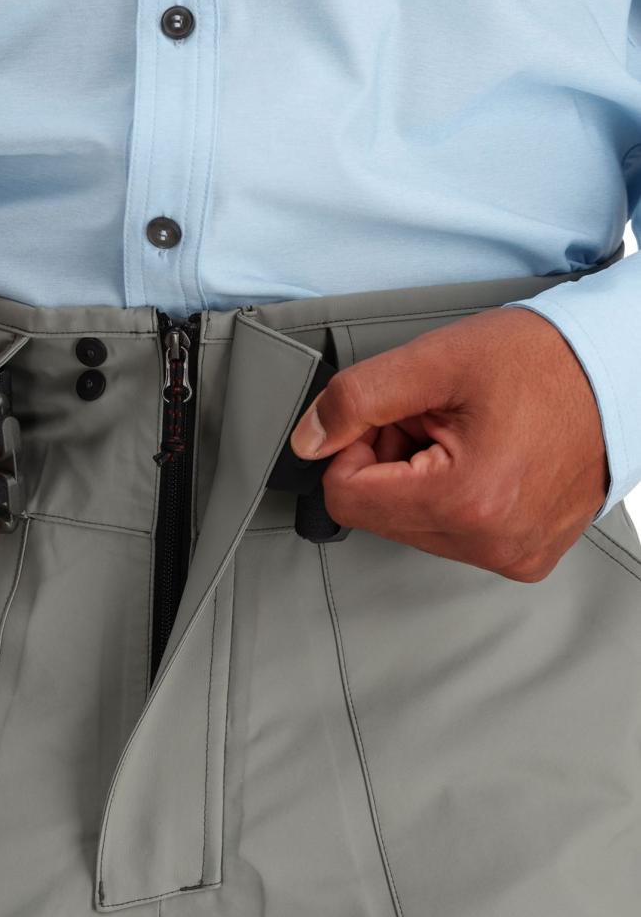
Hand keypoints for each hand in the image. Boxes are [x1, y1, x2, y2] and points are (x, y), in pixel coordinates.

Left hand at [289, 307, 608, 580]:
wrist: (622, 373)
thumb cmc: (546, 362)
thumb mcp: (438, 360)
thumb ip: (357, 400)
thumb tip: (306, 440)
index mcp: (466, 499)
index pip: (348, 496)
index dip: (355, 448)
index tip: (390, 417)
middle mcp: (490, 543)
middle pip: (379, 515)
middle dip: (391, 463)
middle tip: (436, 420)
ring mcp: (511, 556)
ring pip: (412, 527)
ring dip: (420, 480)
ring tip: (467, 437)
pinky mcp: (525, 556)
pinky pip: (452, 535)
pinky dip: (453, 497)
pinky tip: (486, 460)